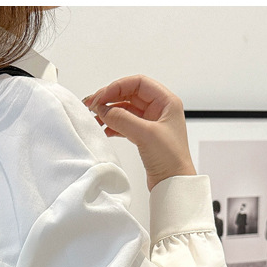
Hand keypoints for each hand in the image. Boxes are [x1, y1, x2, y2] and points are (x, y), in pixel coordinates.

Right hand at [82, 75, 195, 191]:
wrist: (174, 183)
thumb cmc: (171, 159)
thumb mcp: (146, 134)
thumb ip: (122, 119)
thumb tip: (103, 109)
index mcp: (166, 102)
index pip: (138, 83)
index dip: (117, 87)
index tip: (101, 97)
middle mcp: (159, 109)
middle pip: (129, 94)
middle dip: (110, 98)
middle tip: (92, 105)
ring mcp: (151, 123)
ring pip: (126, 109)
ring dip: (109, 112)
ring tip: (94, 118)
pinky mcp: (145, 136)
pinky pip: (125, 123)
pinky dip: (113, 125)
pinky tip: (104, 129)